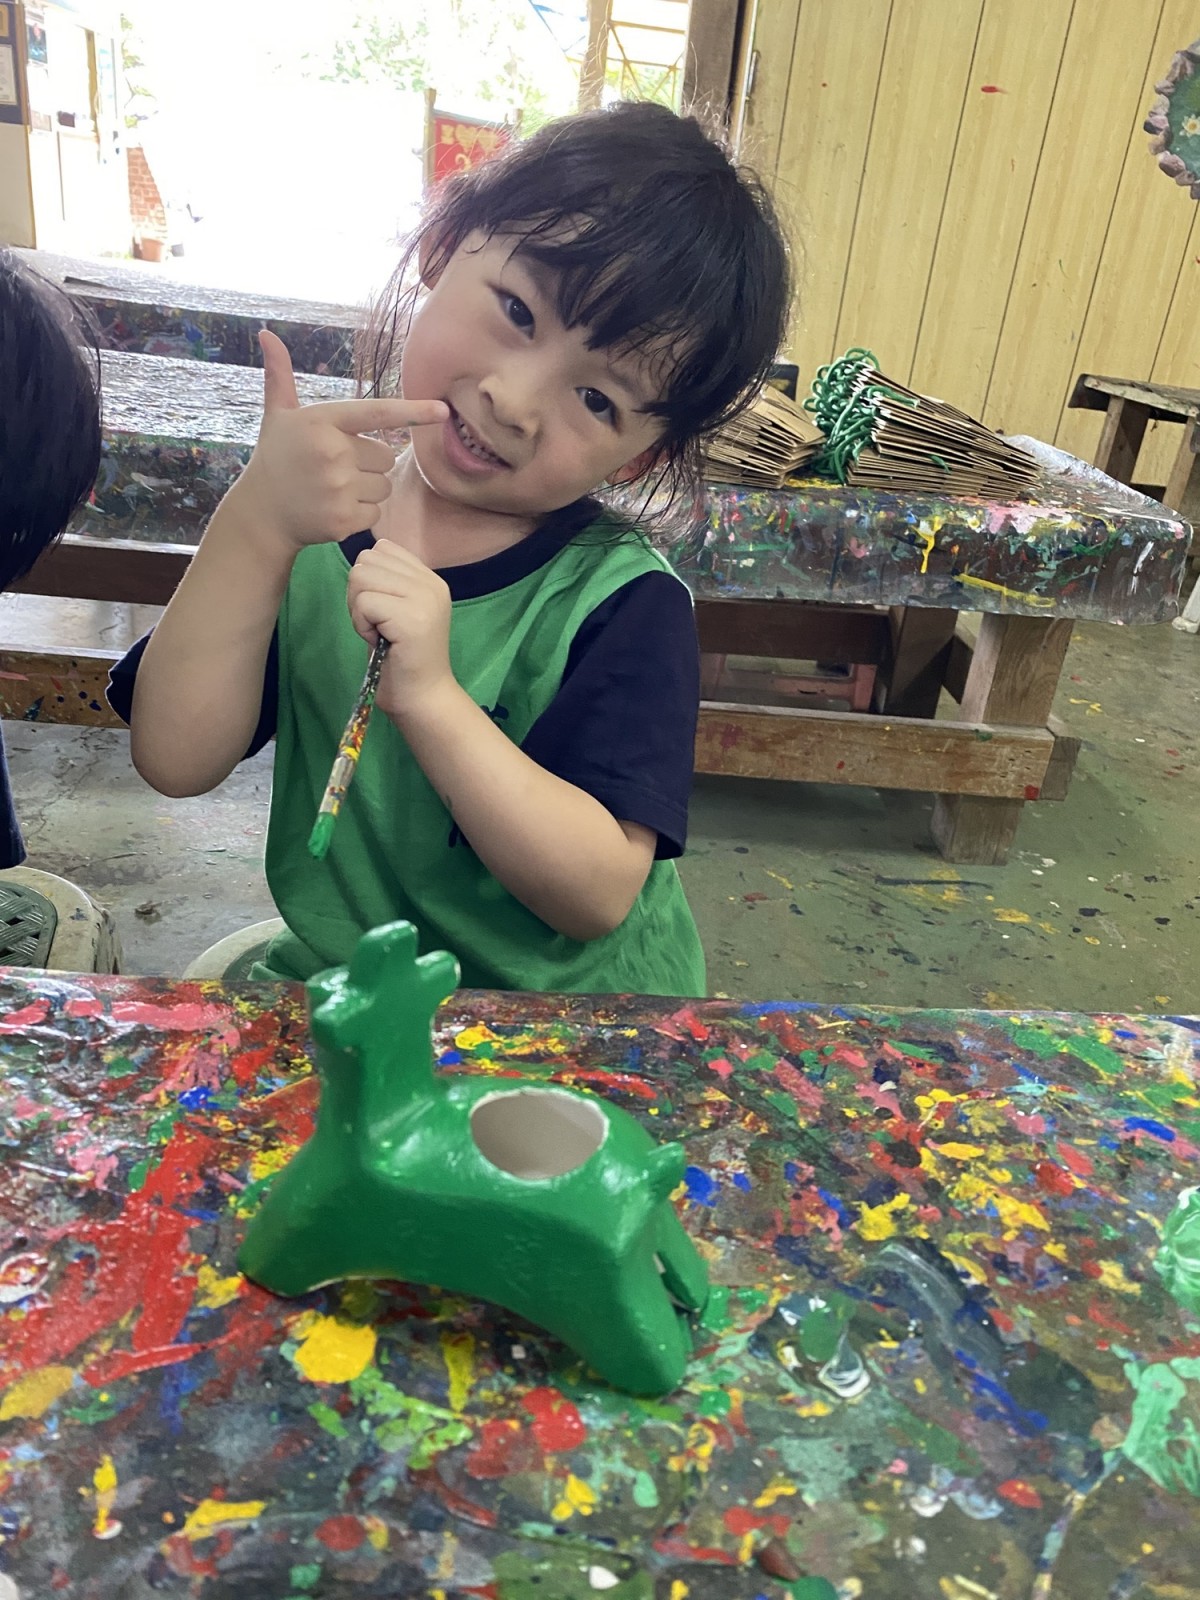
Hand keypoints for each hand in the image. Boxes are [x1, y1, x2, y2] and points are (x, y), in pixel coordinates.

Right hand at [232, 330, 447, 550]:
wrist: (261, 514)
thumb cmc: (275, 457)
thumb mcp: (277, 415)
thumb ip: (280, 376)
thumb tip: (266, 333)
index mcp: (322, 421)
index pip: (377, 413)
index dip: (413, 412)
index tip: (443, 410)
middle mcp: (332, 452)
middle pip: (386, 456)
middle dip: (369, 462)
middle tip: (336, 467)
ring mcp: (338, 488)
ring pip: (384, 486)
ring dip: (367, 488)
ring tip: (334, 488)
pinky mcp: (343, 520)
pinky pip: (376, 512)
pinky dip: (361, 513)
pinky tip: (334, 508)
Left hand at [346, 540, 455, 718]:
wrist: (423, 697)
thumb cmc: (402, 659)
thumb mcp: (396, 610)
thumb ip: (387, 582)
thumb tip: (361, 561)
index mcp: (429, 578)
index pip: (382, 548)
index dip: (369, 579)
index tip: (382, 610)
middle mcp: (431, 583)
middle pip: (366, 560)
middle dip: (359, 593)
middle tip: (377, 624)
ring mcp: (424, 598)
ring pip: (361, 577)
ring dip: (359, 608)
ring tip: (379, 632)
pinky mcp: (412, 617)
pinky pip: (364, 603)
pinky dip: (361, 624)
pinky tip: (379, 641)